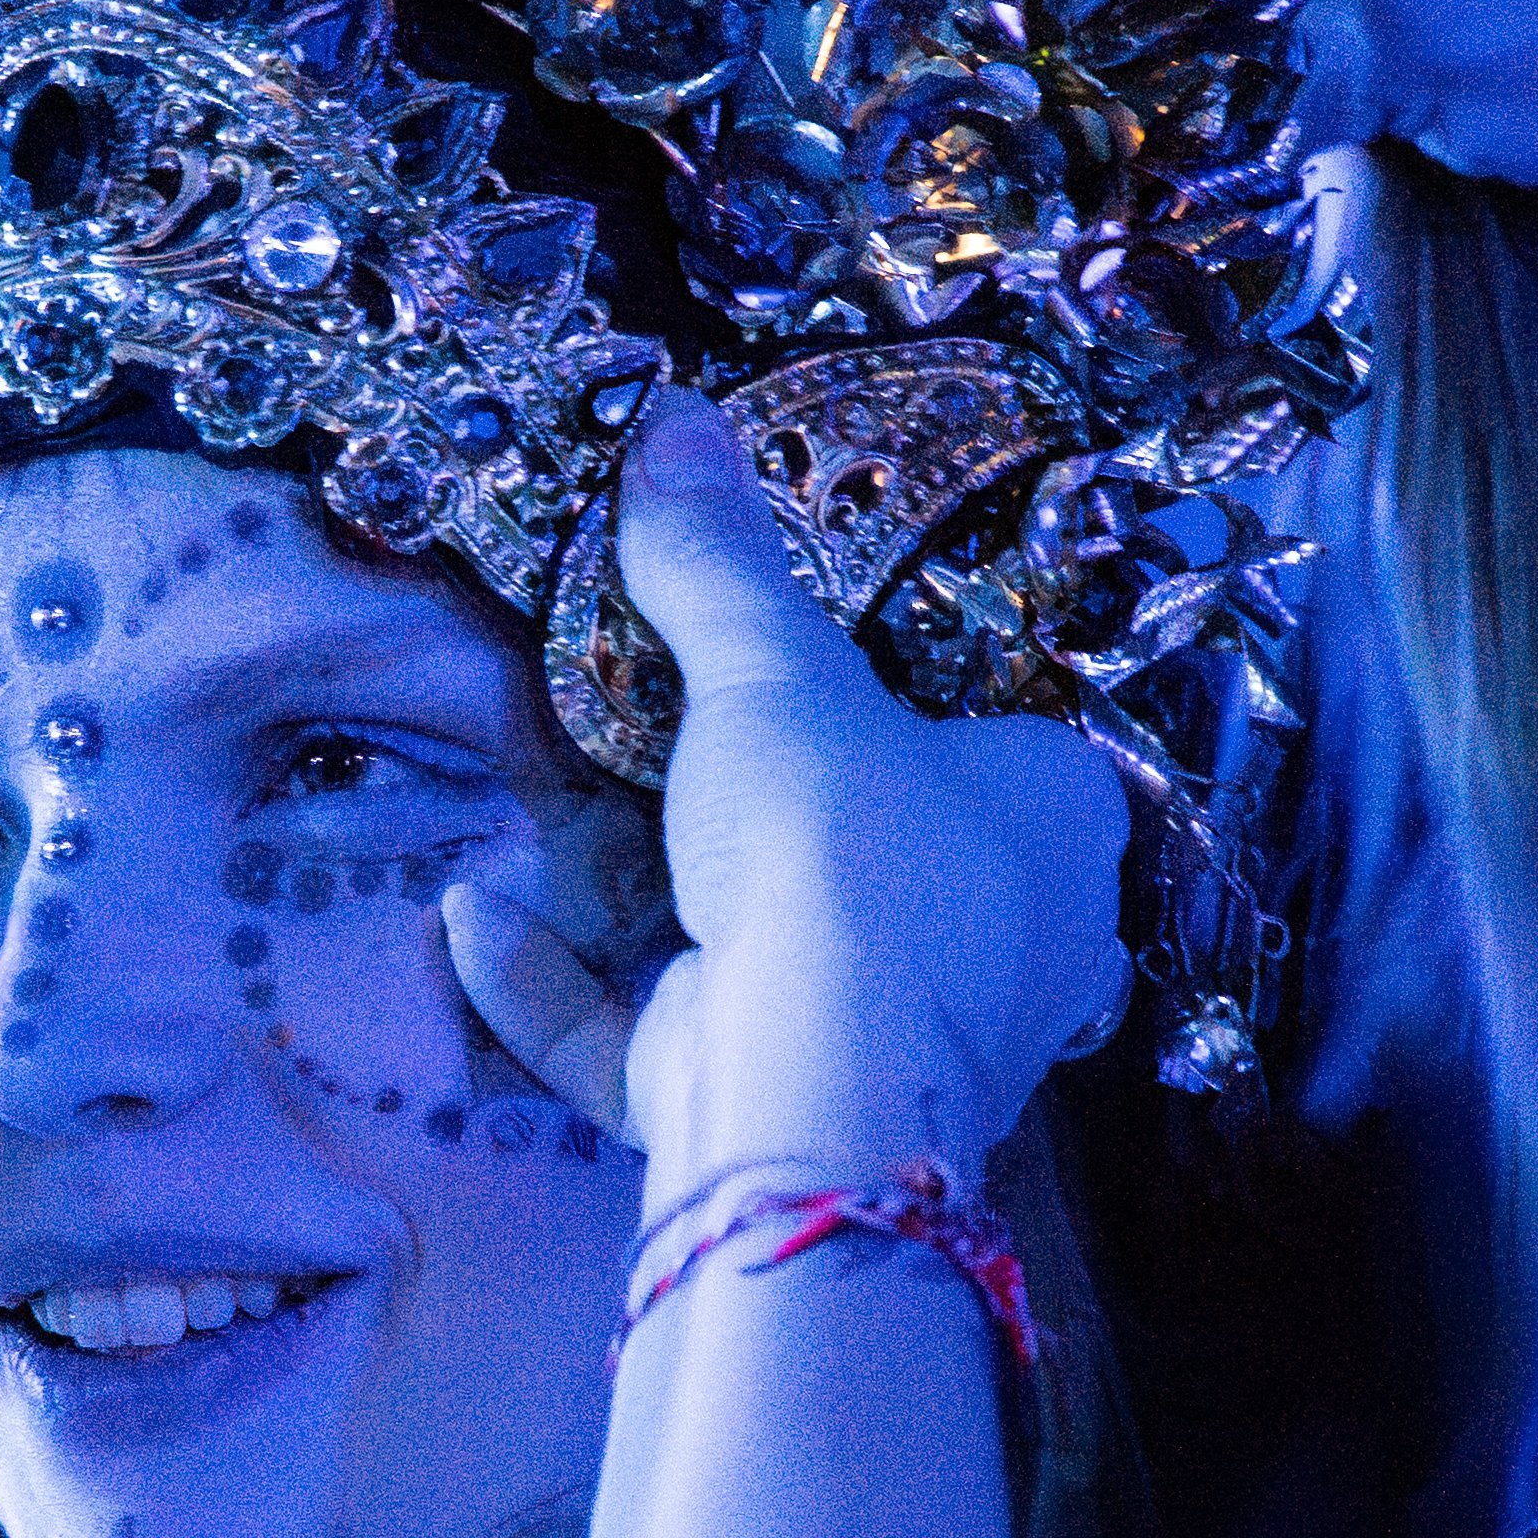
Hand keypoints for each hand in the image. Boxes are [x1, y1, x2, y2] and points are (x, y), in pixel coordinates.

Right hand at [441, 400, 1130, 1184]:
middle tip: (642, 748)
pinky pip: (664, 1041)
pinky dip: (566, 988)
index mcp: (1061, 827)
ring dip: (648, 906)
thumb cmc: (846, 853)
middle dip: (746, 818)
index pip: (996, 745)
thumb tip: (674, 411)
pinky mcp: (788, 1125)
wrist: (810, 1086)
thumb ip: (720, 561)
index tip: (782, 676)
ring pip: (770, 959)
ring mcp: (898, 1050)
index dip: (894, 707)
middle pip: (874, 857)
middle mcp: (1014, 947)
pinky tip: (476, 927)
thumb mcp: (777, 675)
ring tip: (544, 835)